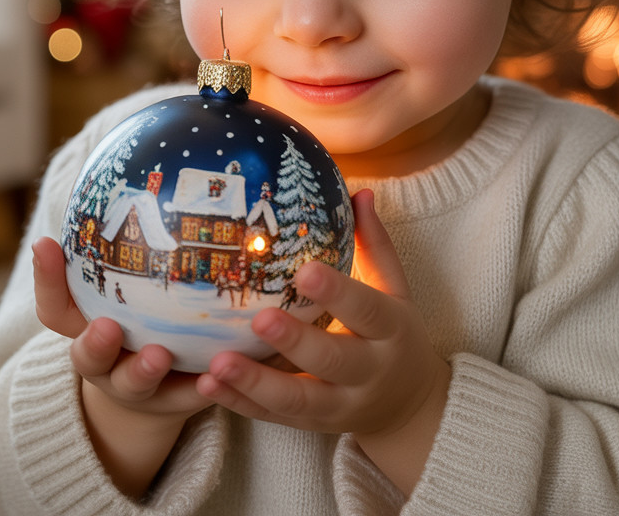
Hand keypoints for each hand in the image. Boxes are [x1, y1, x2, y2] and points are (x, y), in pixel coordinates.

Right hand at [32, 236, 211, 497]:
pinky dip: (199, 388)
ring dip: (144, 369)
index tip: (46, 244)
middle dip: (94, 344)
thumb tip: (119, 176)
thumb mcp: (121, 289)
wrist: (164, 389)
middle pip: (88, 357)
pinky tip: (213, 375)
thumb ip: (117, 248)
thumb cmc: (141, 321)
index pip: (55, 305)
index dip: (47, 277)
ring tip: (161, 355)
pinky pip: (188, 397)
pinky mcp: (178, 401)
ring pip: (135, 382)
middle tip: (106, 328)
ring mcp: (139, 386)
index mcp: (85, 330)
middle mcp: (105, 361)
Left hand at [195, 189, 450, 492]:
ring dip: (256, 383)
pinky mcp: (315, 426)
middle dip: (295, 342)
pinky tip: (209, 384)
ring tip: (217, 364)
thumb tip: (359, 191)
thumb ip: (375, 244)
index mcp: (391, 331)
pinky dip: (242, 404)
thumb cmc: (396, 335)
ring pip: (299, 401)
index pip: (367, 311)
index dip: (338, 293)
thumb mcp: (397, 290)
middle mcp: (369, 372)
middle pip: (332, 361)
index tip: (306, 271)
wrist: (410, 407)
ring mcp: (341, 405)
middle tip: (258, 319)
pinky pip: (276, 418)